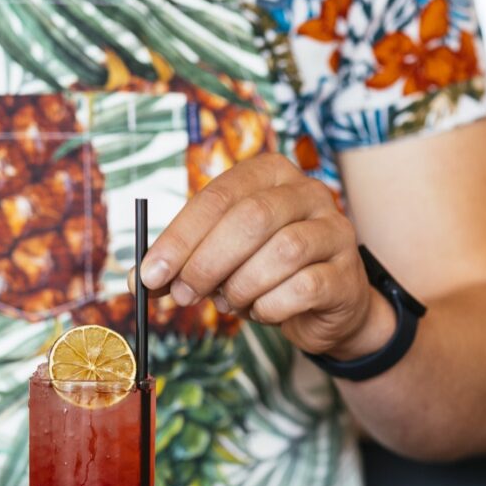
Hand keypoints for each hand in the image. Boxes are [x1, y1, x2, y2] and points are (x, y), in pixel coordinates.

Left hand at [139, 155, 392, 358]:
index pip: (218, 196)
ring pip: (281, 252)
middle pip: (251, 218)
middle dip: (207, 262)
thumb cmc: (266, 272)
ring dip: (241, 286)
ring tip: (229, 302)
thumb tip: (139, 280)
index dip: (179, 237)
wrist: (324, 306)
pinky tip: (262, 311)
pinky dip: (270, 307)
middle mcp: (308, 192)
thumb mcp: (220, 259)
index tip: (150, 274)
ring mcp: (334, 230)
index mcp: (270, 173)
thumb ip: (183, 262)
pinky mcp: (346, 273)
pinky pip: (303, 288)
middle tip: (184, 295)